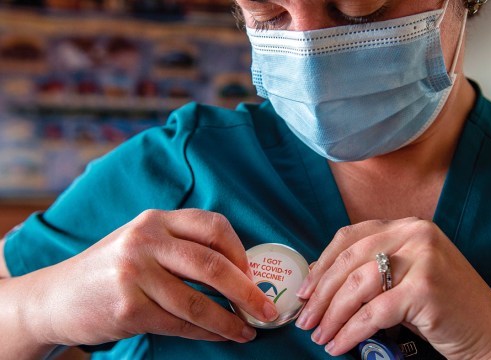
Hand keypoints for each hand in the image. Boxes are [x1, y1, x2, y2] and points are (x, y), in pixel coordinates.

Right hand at [25, 209, 277, 346]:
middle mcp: (146, 240)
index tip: (255, 275)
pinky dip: (206, 333)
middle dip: (247, 292)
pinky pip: (179, 324)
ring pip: (198, 302)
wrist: (55, 297)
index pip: (213, 226)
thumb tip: (240, 272)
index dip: (241, 252)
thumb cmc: (111, 270)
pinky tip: (220, 336)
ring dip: (229, 321)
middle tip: (267, 311)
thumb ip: (182, 248)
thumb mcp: (143, 244)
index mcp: (157, 220)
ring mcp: (134, 274)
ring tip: (247, 331)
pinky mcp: (127, 308)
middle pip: (213, 265)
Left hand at [294, 217, 490, 358]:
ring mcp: (422, 259)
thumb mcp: (406, 275)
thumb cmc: (443, 306)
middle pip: (349, 261)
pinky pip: (374, 312)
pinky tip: (339, 345)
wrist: (489, 330)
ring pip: (357, 286)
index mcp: (407, 226)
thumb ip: (372, 269)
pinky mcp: (425, 288)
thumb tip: (320, 282)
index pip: (350, 237)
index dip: (322, 264)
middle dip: (320, 294)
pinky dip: (351, 331)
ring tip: (320, 336)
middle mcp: (415, 234)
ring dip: (332, 316)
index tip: (305, 290)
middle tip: (306, 319)